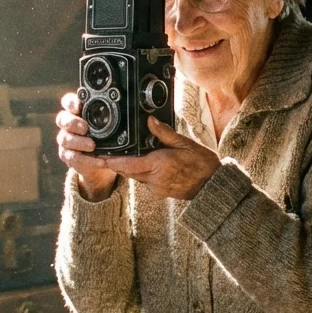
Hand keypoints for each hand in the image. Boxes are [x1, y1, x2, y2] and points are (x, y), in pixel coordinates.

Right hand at [56, 92, 117, 199]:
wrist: (99, 162)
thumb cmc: (105, 138)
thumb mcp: (114, 126)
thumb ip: (120, 117)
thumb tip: (146, 116)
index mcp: (77, 112)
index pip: (68, 102)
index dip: (70, 102)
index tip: (78, 105)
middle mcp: (68, 124)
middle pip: (62, 119)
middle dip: (73, 123)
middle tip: (85, 127)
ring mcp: (66, 140)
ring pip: (65, 138)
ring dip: (79, 142)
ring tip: (92, 146)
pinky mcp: (68, 156)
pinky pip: (72, 157)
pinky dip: (86, 160)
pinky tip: (98, 161)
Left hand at [102, 117, 220, 199]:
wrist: (213, 187)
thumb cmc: (203, 165)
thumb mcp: (185, 144)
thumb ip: (165, 133)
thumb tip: (150, 120)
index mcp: (158, 165)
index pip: (126, 163)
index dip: (110, 160)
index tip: (98, 155)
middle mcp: (153, 179)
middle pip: (126, 170)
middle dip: (116, 163)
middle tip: (104, 152)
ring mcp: (156, 188)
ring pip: (134, 176)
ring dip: (128, 167)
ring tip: (121, 155)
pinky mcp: (160, 192)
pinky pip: (144, 181)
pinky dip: (140, 172)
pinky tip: (145, 164)